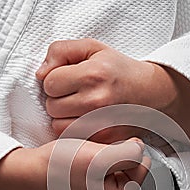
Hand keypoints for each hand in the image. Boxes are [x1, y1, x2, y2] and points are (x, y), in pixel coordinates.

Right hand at [0, 138, 149, 189]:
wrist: (30, 170)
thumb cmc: (58, 168)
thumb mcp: (100, 159)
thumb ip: (128, 154)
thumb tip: (140, 147)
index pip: (143, 164)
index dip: (126, 150)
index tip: (107, 148)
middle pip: (132, 161)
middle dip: (116, 151)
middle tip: (94, 151)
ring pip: (119, 158)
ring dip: (107, 149)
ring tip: (88, 152)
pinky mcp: (94, 181)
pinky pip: (106, 160)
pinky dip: (98, 152)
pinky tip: (84, 153)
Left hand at [36, 38, 189, 148]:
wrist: (149, 94)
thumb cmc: (118, 71)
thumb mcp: (92, 48)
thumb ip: (61, 51)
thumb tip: (40, 74)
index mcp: (93, 75)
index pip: (49, 82)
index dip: (55, 79)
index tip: (69, 79)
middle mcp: (97, 101)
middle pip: (52, 106)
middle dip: (58, 99)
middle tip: (76, 94)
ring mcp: (101, 124)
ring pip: (58, 126)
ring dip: (63, 118)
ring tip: (79, 109)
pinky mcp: (103, 141)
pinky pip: (71, 140)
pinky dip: (73, 132)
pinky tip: (85, 121)